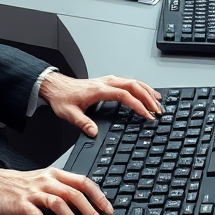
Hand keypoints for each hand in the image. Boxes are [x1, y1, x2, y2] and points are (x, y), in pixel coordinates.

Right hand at [0, 166, 111, 214]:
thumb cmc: (25, 185)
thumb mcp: (47, 181)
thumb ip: (65, 188)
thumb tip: (88, 203)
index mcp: (56, 174)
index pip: (82, 181)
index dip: (97, 194)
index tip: (107, 207)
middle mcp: (47, 181)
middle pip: (73, 193)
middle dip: (88, 208)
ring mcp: (35, 192)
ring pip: (58, 202)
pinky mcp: (22, 203)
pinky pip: (36, 214)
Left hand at [40, 72, 162, 137]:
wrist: (55, 86)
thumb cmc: (62, 98)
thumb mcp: (69, 113)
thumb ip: (82, 123)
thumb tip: (94, 133)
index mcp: (99, 90)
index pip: (124, 95)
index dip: (137, 105)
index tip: (147, 115)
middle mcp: (106, 82)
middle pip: (133, 86)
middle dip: (148, 98)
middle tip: (158, 111)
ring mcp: (108, 80)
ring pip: (133, 82)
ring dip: (147, 91)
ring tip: (158, 102)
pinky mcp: (107, 82)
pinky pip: (128, 82)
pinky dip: (140, 87)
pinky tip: (146, 93)